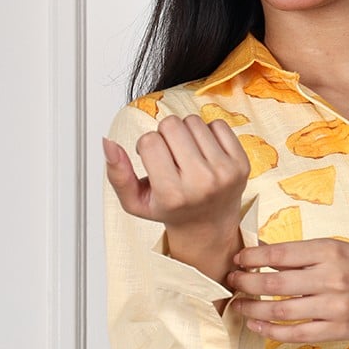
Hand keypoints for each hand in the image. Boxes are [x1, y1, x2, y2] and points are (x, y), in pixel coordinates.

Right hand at [103, 115, 249, 282]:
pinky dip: (209, 133)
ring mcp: (225, 173)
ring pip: (194, 121)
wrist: (209, 226)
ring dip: (187, 133)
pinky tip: (206, 153)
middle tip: (171, 157)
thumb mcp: (136, 202)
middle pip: (172, 125)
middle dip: (166, 136)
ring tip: (188, 155)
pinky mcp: (242, 164)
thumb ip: (117, 174)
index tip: (154, 162)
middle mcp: (201, 183)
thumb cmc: (172, 210)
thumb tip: (107, 142)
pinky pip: (218, 124)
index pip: (149, 141)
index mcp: (173, 194)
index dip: (146, 146)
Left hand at [228, 238, 348, 342]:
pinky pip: (296, 334)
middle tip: (232, 281)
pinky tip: (256, 326)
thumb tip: (261, 254)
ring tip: (239, 305)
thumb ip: (303, 253)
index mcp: (330, 251)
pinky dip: (270, 332)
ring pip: (280, 311)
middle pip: (274, 283)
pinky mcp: (336, 330)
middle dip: (245, 282)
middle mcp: (331, 278)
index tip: (238, 259)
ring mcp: (334, 306)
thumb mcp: (338, 249)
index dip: (252, 257)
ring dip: (252, 309)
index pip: (279, 254)